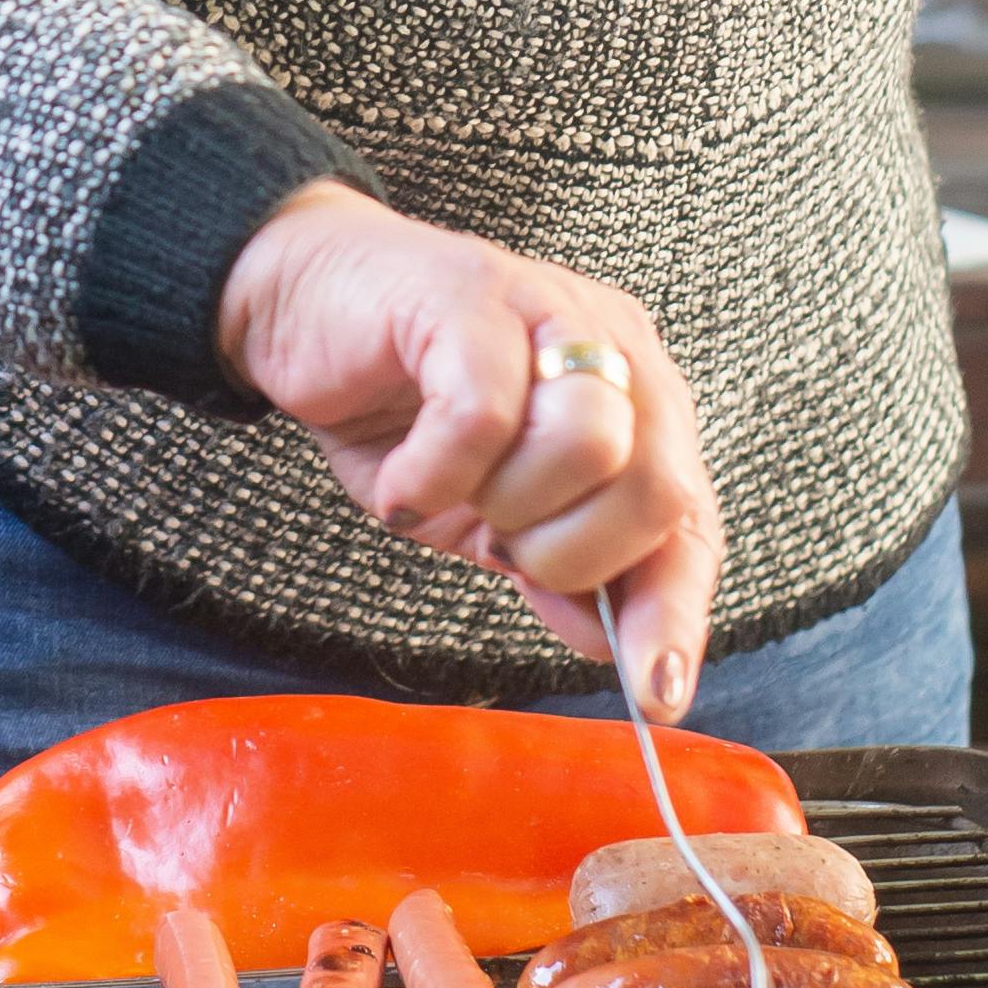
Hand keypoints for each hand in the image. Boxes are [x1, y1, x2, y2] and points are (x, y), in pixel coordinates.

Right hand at [213, 186, 722, 718]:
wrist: (297, 305)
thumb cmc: (402, 408)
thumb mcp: (489, 516)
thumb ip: (558, 571)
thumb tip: (616, 646)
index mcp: (635, 400)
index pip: (690, 520)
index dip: (676, 609)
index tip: (656, 690)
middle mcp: (611, 346)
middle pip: (655, 487)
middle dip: (571, 553)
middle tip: (496, 538)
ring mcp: (547, 311)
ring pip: (588, 446)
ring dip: (505, 504)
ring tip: (448, 489)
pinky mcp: (471, 297)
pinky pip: (482, 418)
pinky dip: (435, 475)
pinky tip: (404, 476)